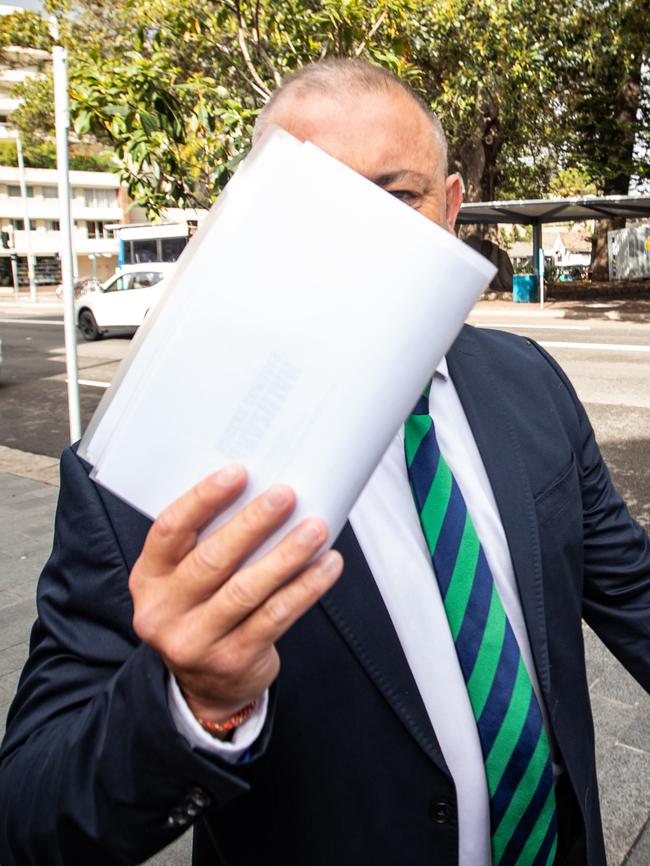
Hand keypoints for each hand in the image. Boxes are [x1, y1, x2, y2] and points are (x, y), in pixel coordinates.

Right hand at [129, 465, 342, 734]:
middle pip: (211, 560)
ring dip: (286, 555)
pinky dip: (306, 588)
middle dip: (253, 523)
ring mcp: (196, 640)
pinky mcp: (233, 659)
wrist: (205, 687)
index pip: (169, 530)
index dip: (203, 499)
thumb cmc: (202, 611)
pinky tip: (327, 565)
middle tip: (286, 495)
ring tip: (315, 529)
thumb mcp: (185, 580)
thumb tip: (260, 492)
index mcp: (148, 578)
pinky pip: (276, 616)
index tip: (238, 473)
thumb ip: (207, 542)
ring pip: (247, 590)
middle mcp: (164, 611)